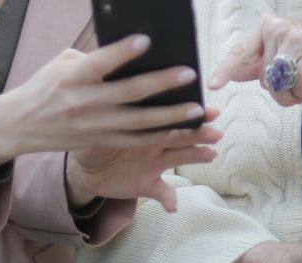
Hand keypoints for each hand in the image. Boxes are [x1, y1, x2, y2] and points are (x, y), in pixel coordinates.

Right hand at [0, 35, 211, 164]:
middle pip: (128, 93)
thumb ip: (95, 58)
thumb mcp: (63, 63)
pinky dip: (158, 134)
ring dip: (170, 115)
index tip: (147, 39)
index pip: (100, 62)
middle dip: (162, 83)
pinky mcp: (98, 141)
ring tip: (197, 107)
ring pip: (139, 122)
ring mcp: (92, 126)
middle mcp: (83, 102)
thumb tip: (132, 52)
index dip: (123, 51)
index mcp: (72, 76)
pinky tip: (179, 127)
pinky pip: (134, 140)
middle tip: (189, 73)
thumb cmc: (46, 85)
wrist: (20, 125)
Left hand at [66, 106, 221, 211]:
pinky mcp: (147, 184)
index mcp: (146, 123)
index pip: (170, 114)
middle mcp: (156, 141)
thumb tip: (109, 95)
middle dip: (200, 132)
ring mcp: (154, 163)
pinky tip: (174, 206)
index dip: (188, 111)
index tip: (207, 109)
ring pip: (179, 157)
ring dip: (196, 156)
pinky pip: (162, 192)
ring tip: (211, 154)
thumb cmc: (93, 136)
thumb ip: (106, 112)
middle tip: (216, 131)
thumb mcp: (96, 122)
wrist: (84, 167)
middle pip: (181, 134)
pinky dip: (169, 199)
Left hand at [208, 14, 301, 107]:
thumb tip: (231, 73)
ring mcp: (296, 37)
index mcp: (267, 26)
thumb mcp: (283, 55)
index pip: (241, 51)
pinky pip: (297, 86)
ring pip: (278, 83)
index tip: (212, 84)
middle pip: (263, 76)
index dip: (225, 69)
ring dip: (291, 94)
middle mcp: (279, 27)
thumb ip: (258, 63)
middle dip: (278, 88)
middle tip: (294, 81)